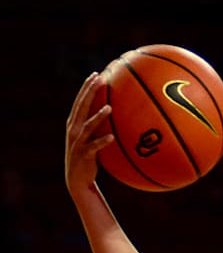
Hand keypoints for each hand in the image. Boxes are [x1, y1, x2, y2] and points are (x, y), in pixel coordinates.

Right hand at [65, 72, 112, 193]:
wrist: (77, 178)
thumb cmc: (89, 156)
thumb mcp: (92, 137)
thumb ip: (101, 125)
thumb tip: (118, 112)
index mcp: (74, 123)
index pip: (80, 101)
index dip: (86, 87)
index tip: (96, 74)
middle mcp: (73, 129)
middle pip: (81, 107)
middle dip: (89, 92)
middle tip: (100, 79)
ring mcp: (78, 142)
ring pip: (87, 126)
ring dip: (97, 116)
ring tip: (109, 107)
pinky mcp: (84, 155)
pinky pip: (94, 147)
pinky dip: (102, 141)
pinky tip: (112, 137)